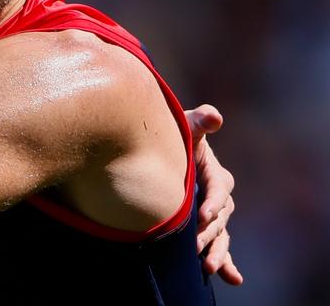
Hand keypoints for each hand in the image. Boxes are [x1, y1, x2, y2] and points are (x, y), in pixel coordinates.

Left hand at [185, 104, 241, 284]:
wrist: (160, 153)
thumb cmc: (174, 135)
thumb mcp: (185, 125)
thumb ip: (198, 120)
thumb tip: (214, 115)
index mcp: (216, 174)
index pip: (218, 190)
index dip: (213, 202)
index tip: (203, 215)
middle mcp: (218, 198)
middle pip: (218, 218)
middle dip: (208, 233)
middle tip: (194, 246)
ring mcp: (212, 215)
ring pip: (220, 236)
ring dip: (217, 253)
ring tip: (208, 267)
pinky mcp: (204, 227)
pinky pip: (218, 246)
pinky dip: (226, 263)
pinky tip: (233, 279)